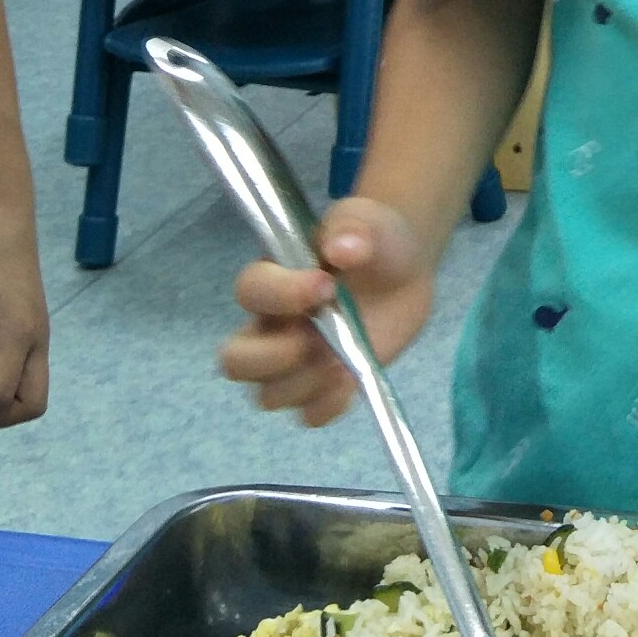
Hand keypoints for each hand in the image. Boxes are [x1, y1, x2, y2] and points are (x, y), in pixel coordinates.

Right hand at [220, 197, 434, 426]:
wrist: (402, 269)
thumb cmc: (372, 240)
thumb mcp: (366, 221)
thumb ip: (353, 228)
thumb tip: (341, 247)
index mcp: (273, 279)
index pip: (250, 292)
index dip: (282, 295)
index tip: (326, 286)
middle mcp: (272, 325)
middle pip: (235, 360)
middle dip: (269, 359)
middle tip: (312, 342)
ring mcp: (295, 361)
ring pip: (268, 395)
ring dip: (305, 384)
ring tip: (346, 361)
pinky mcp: (323, 384)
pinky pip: (308, 415)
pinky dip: (328, 405)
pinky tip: (353, 379)